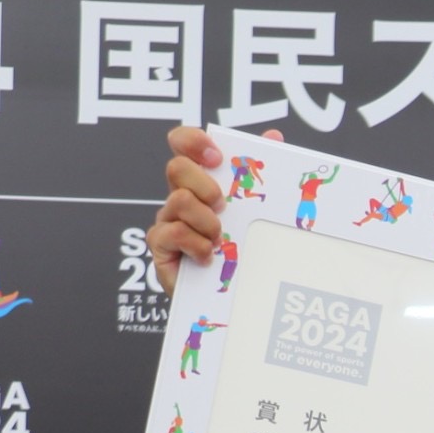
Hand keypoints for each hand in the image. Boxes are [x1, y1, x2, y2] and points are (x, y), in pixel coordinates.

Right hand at [148, 124, 278, 295]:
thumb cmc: (242, 249)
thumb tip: (273, 137)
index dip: (193, 141)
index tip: (217, 157)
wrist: (230, 295)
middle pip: (176, 167)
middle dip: (204, 185)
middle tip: (223, 207)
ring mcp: (168, 220)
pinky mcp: (161, 246)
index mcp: (200, 181)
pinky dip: (197, 245)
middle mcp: (180, 196)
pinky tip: (208, 257)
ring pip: (179, 200)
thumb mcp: (256, 209)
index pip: (182, 143)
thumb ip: (260, 173)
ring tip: (219, 239)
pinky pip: (174, 232)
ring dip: (206, 221)